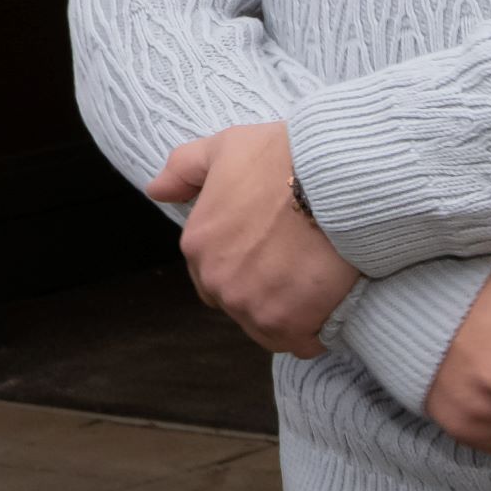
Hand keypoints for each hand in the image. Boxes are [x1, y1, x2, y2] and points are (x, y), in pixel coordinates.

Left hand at [150, 124, 357, 354]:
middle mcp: (217, 281)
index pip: (211, 276)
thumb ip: (184, 168)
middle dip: (263, 290)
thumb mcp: (225, 147)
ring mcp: (250, 307)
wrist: (335, 180)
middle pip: (238, 303)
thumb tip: (155, 190)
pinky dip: (316, 330)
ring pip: (268, 327)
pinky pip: (302, 342)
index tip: (271, 249)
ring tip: (313, 281)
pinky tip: (329, 302)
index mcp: (197, 245)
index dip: (243, 265)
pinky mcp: (288, 325)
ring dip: (289, 313)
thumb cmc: (283, 158)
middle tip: (296, 262)